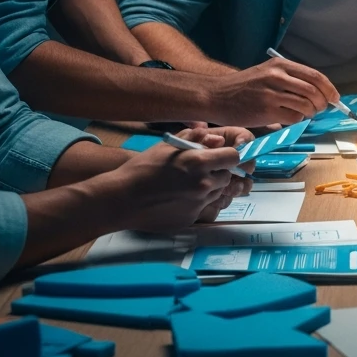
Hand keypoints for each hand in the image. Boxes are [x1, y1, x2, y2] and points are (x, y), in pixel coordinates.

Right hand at [113, 132, 246, 231]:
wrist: (122, 199)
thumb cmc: (143, 168)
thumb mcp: (168, 146)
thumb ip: (195, 138)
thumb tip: (217, 138)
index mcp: (199, 162)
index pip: (234, 157)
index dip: (229, 155)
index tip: (222, 156)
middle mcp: (204, 184)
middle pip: (227, 177)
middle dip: (218, 172)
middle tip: (200, 170)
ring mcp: (199, 203)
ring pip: (217, 193)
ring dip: (209, 187)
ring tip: (186, 184)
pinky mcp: (192, 218)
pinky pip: (203, 208)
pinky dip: (196, 202)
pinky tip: (177, 198)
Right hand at [208, 58, 340, 126]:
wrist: (217, 95)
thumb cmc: (244, 86)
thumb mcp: (267, 73)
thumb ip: (290, 79)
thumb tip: (318, 92)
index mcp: (280, 66)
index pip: (315, 76)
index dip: (329, 89)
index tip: (334, 98)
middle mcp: (277, 77)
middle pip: (314, 91)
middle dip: (322, 103)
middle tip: (320, 109)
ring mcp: (272, 94)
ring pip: (306, 106)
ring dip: (310, 113)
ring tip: (304, 114)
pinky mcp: (266, 111)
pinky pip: (294, 118)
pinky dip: (297, 120)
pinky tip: (289, 118)